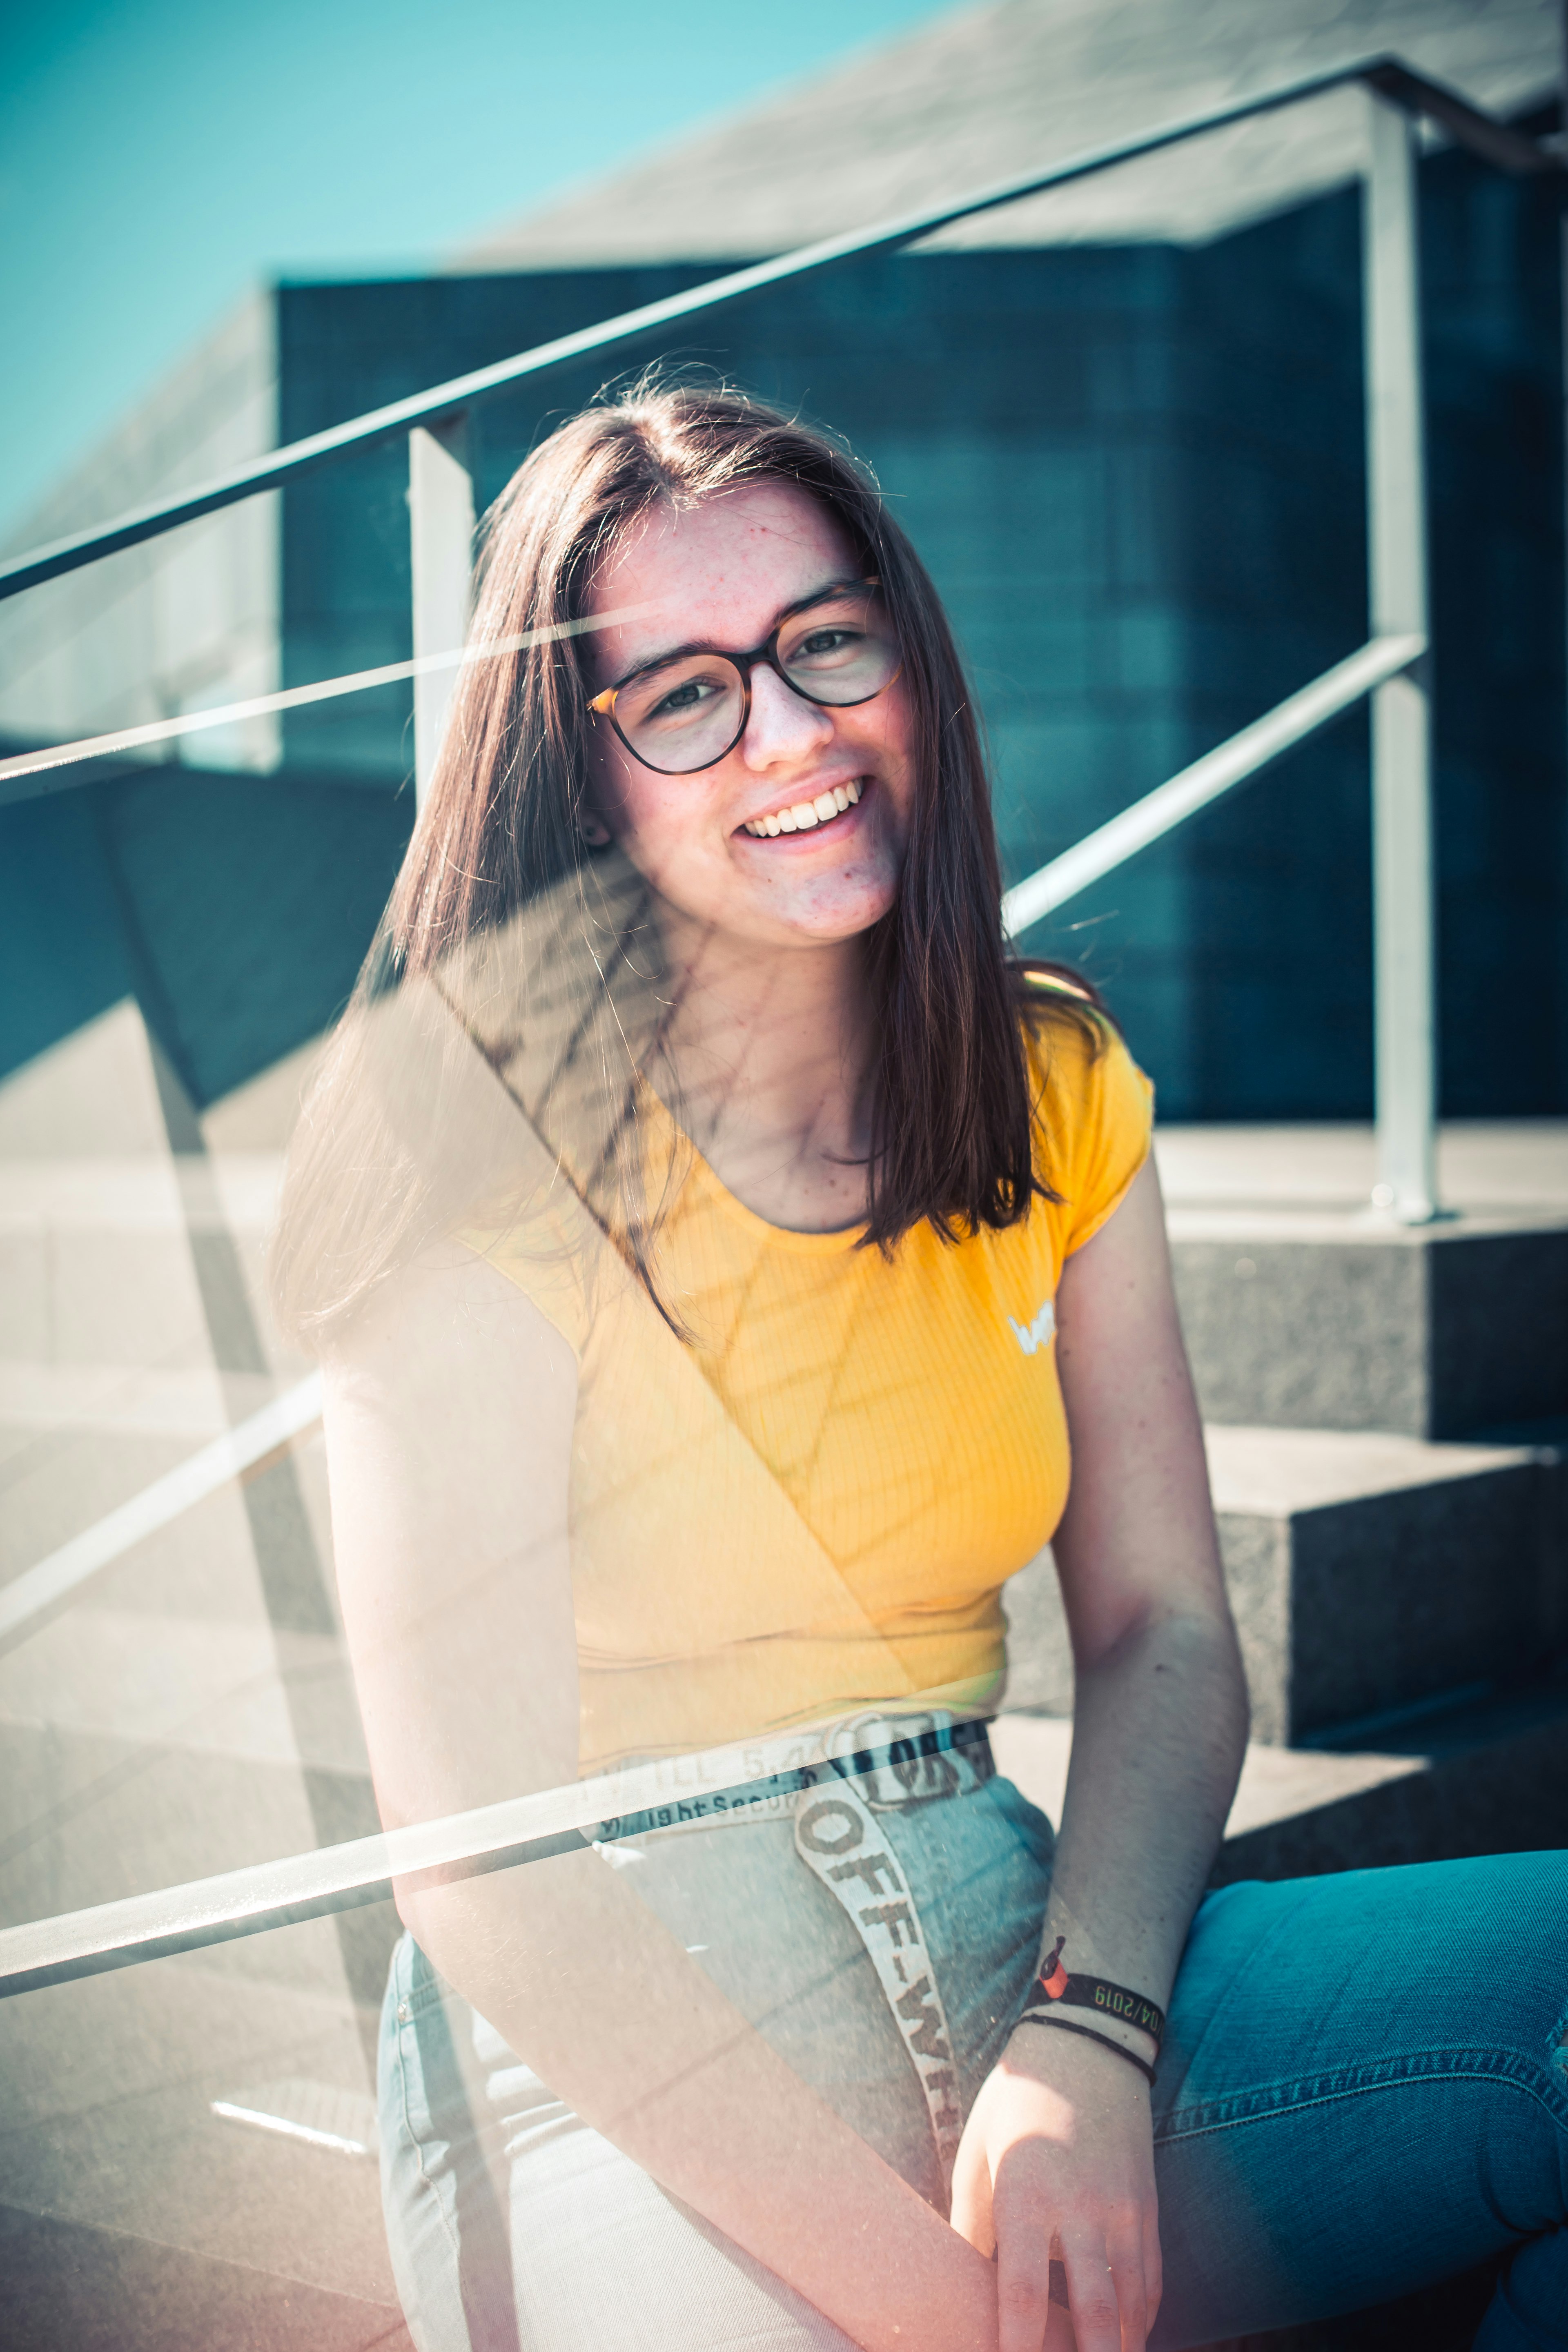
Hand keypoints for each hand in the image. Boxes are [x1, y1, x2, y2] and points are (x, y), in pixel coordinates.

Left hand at [950, 2024, 1160, 2351]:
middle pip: (1095, 2311)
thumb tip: (961, 2283)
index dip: (1019, 2345)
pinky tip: (1129, 2342)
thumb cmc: (1017, 2101)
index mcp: (1028, 2192)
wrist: (1086, 2045)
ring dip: (1122, 2349)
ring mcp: (1123, 2209)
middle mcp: (1082, 2207)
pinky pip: (1150, 2279)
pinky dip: (1142, 2319)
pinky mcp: (1147, 2207)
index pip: (1024, 2291)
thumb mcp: (979, 2153)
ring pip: (1132, 2305)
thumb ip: (970, 2223)